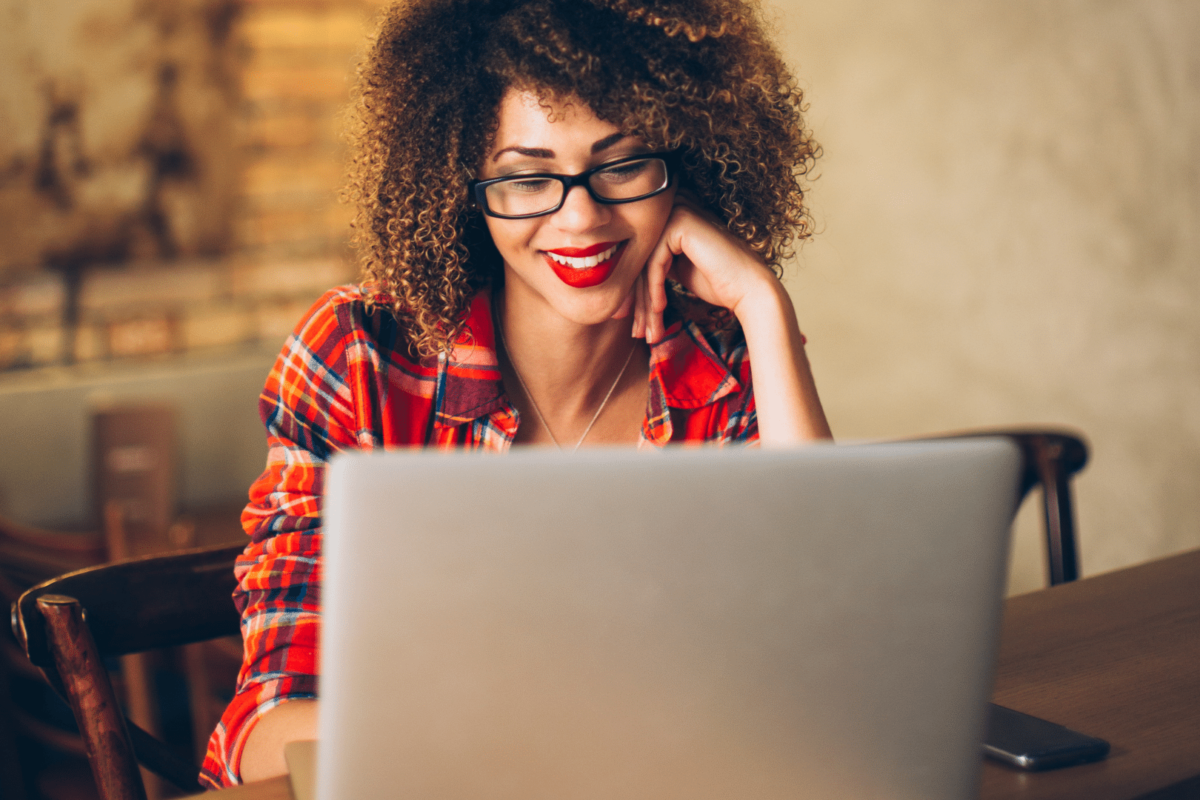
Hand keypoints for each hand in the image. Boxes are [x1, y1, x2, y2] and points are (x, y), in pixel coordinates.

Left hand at [623, 193, 777, 342]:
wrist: (750, 288)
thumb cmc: (719, 283)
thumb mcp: (678, 271)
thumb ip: (655, 266)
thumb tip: (623, 283)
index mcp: (673, 216)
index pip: (643, 257)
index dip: (636, 293)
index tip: (634, 323)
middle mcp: (674, 207)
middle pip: (642, 260)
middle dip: (639, 303)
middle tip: (638, 332)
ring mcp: (677, 211)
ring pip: (645, 264)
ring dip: (645, 303)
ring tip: (648, 330)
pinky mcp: (680, 222)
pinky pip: (655, 262)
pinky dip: (655, 289)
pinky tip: (660, 309)